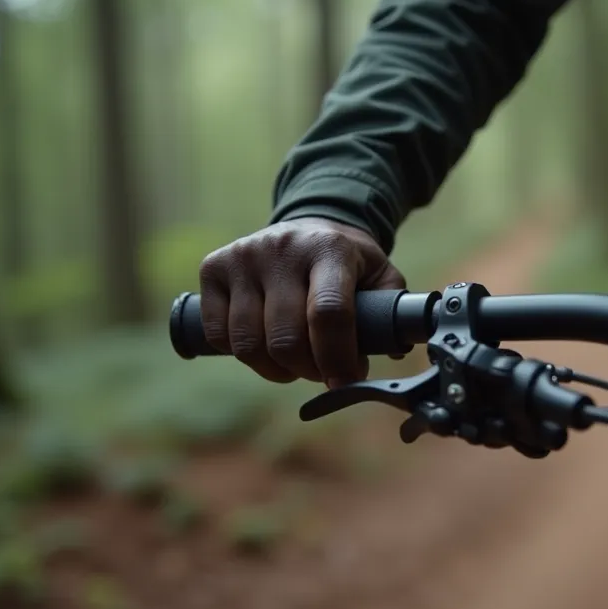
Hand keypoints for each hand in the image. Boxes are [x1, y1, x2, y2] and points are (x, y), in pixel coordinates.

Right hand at [197, 217, 405, 387]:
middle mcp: (282, 248)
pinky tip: (263, 345)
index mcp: (329, 248)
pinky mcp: (214, 267)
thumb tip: (393, 351)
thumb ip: (390, 309)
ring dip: (275, 368)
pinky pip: (220, 335)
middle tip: (322, 372)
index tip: (344, 381)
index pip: (329, 313)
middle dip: (308, 370)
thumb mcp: (380, 273)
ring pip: (249, 343)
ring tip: (294, 362)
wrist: (307, 227)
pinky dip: (242, 354)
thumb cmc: (346, 262)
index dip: (337, 357)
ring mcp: (243, 256)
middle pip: (286, 337)